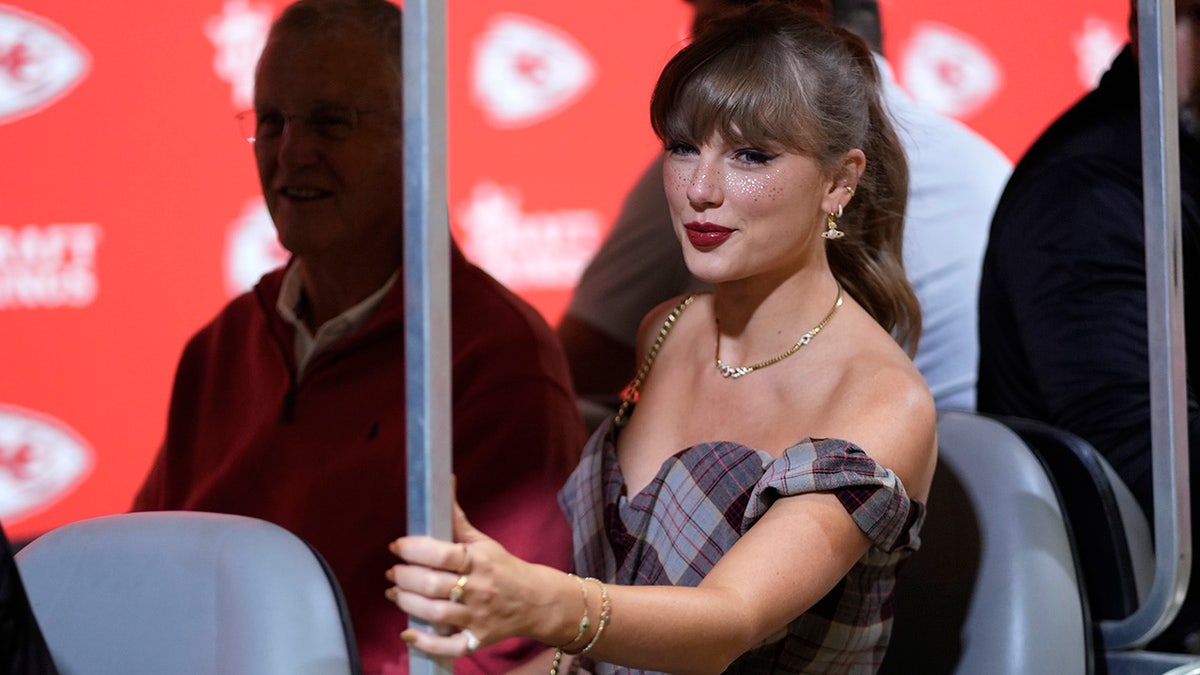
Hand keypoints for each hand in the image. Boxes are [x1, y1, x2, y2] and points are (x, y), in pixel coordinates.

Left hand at [386, 496, 567, 657]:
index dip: (415, 549)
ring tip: (395, 593)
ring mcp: (477, 618)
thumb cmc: (505, 568)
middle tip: (394, 571)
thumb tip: (444, 481)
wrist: (537, 602)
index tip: (397, 546)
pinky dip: (425, 643)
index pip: (443, 554)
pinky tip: (407, 633)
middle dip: (405, 577)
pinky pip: (447, 647)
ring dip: (407, 604)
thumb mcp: (484, 542)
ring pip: (435, 614)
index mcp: (480, 561)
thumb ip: (457, 519)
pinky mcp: (476, 640)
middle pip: (433, 585)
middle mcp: (479, 590)